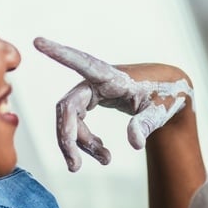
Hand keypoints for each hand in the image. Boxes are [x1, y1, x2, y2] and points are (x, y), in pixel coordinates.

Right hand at [34, 37, 193, 170]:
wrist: (170, 92)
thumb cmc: (166, 95)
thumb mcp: (161, 111)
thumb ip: (147, 124)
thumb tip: (135, 143)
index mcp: (114, 77)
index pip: (83, 63)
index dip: (60, 54)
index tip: (37, 40)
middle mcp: (98, 80)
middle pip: (69, 107)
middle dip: (68, 137)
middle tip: (75, 167)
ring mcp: (93, 89)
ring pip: (73, 118)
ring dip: (81, 142)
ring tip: (106, 160)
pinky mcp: (94, 98)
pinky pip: (79, 121)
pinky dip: (86, 139)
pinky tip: (103, 152)